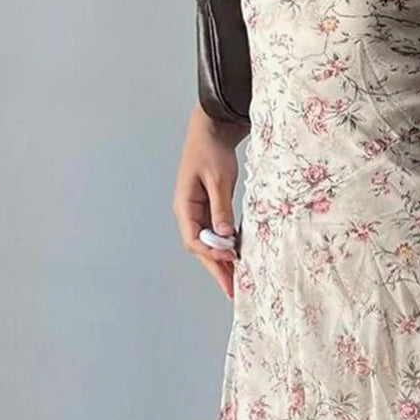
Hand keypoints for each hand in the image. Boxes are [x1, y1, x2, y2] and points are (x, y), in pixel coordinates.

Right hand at [172, 104, 243, 300]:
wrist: (211, 129)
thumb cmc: (211, 150)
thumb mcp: (218, 180)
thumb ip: (221, 209)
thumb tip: (225, 236)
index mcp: (184, 206)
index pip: (194, 239)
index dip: (212, 253)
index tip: (230, 260)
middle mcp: (187, 212)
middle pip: (199, 248)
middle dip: (215, 269)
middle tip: (232, 290)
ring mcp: (197, 211)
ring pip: (207, 243)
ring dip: (220, 261)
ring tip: (234, 281)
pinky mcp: (208, 208)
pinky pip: (214, 233)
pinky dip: (224, 247)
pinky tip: (235, 257)